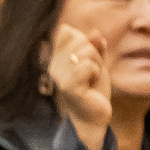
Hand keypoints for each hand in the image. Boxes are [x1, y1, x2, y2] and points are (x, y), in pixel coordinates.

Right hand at [43, 23, 110, 149]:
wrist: (94, 116)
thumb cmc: (93, 90)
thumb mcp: (96, 63)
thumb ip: (95, 47)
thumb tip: (95, 33)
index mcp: (55, 58)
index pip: (67, 32)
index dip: (83, 41)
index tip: (85, 59)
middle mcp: (52, 65)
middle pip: (81, 41)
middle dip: (94, 55)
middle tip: (92, 74)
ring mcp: (58, 76)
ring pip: (86, 53)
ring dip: (97, 66)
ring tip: (91, 80)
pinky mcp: (68, 86)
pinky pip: (88, 66)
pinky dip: (97, 73)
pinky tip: (91, 86)